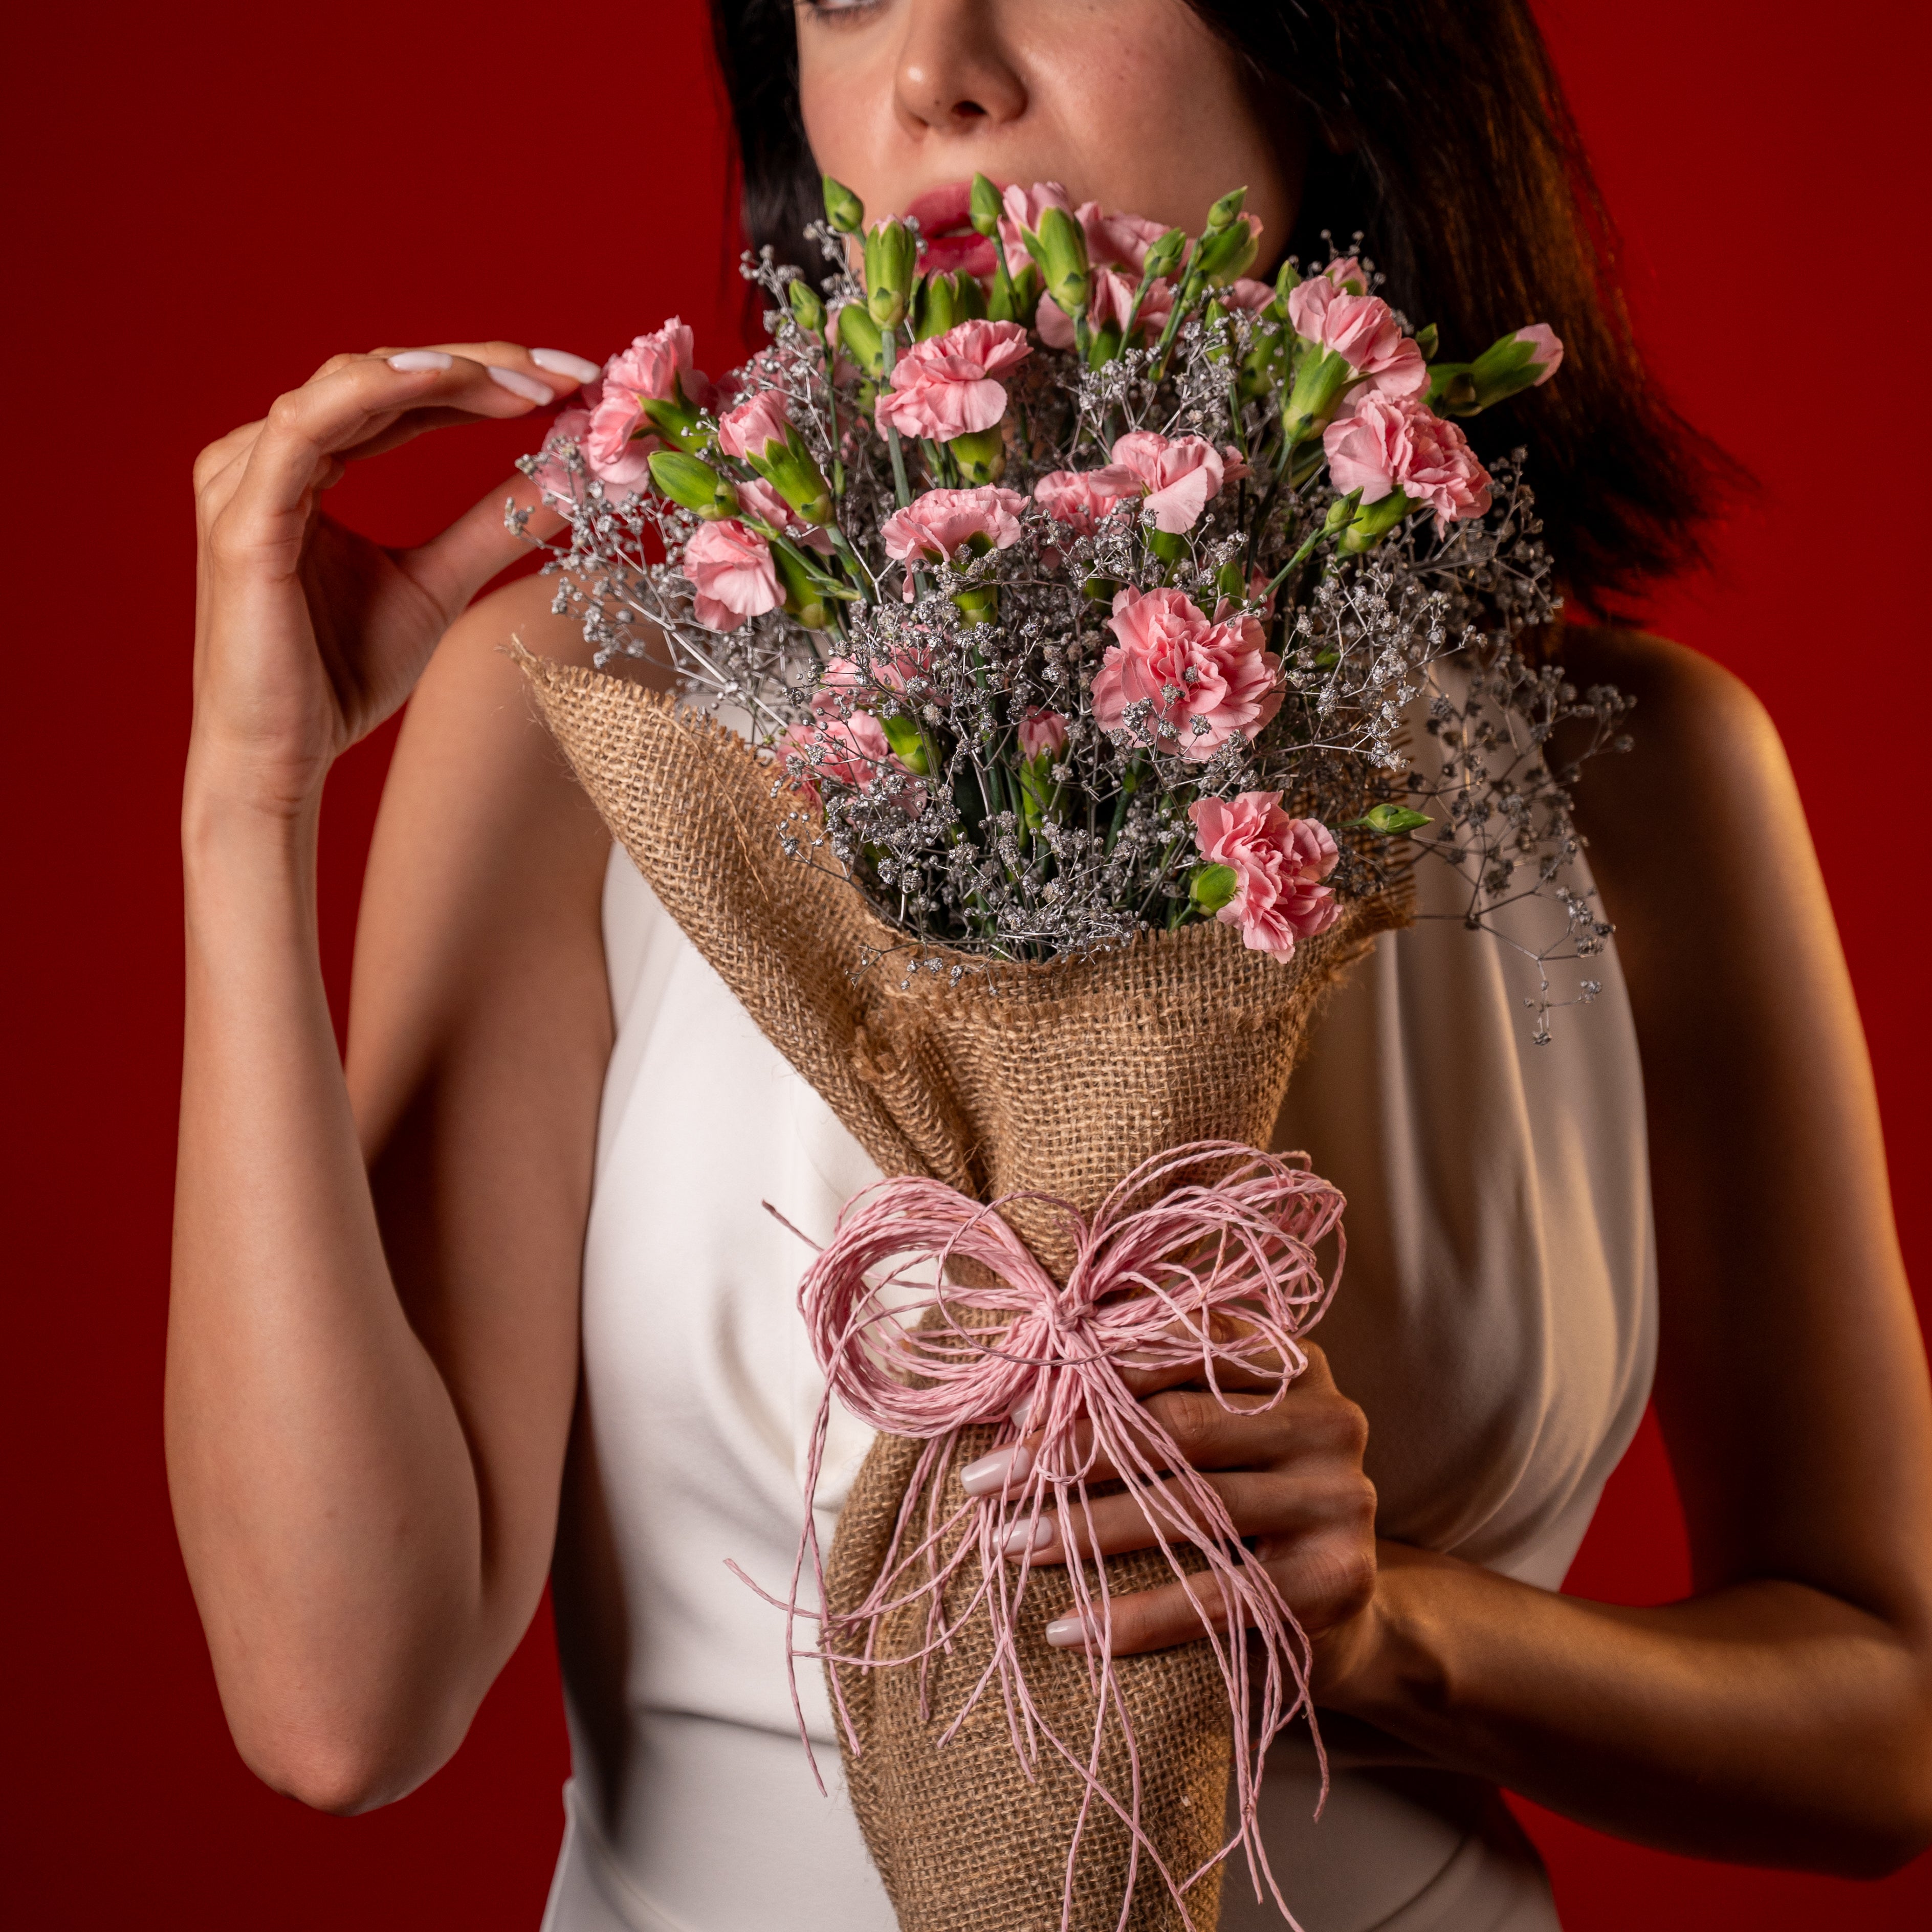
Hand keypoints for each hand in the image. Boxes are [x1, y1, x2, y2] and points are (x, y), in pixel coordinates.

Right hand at [188, 341, 599, 814]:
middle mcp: (266, 453)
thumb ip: (496, 524)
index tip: (576, 381)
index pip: (406, 394)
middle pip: (387, 373)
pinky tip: (443, 378)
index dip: (490, 378)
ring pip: (351, 383)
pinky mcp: (242, 517)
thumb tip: (576, 479)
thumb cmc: (340, 674)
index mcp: (306, 462)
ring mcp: (245, 477)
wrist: (280, 757)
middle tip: (573, 373)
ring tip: (532, 382)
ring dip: (447, 372)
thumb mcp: (441, 584)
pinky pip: (307, 428)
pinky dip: (377, 393)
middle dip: (486, 366)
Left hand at [982, 1338, 1379, 1680]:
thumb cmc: (1241, 1500)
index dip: (1091, 1371)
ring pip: (1188, 1510)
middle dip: (1068, 1454)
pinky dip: (1133, 1617)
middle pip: (1176, 1428)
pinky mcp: (1334, 1581)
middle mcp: (1328, 1419)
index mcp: (1291, 1361)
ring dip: (1084, 1532)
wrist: (1338, 1610)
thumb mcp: (1211, 1434)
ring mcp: (1340, 1499)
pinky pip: (1213, 1597)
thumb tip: (1019, 1387)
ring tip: (1009, 1545)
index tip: (1011, 1406)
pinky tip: (1065, 1628)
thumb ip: (1145, 1397)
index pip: (1181, 1347)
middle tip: (984, 1481)